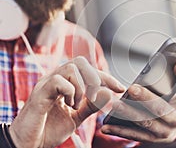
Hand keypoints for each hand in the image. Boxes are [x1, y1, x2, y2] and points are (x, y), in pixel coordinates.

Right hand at [9, 56, 124, 147]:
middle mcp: (56, 78)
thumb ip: (92, 105)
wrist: (29, 144)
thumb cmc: (50, 129)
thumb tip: (109, 93)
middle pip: (80, 61)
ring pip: (71, 67)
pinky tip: (68, 105)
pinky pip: (59, 80)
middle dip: (95, 78)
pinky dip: (70, 91)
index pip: (89, 71)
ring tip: (76, 104)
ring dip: (81, 87)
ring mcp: (46, 83)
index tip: (121, 88)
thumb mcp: (77, 117)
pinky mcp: (39, 93)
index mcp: (65, 82)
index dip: (107, 77)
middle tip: (95, 97)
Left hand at [101, 62, 175, 142]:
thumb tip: (161, 62)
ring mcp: (164, 131)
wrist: (171, 130)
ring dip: (128, 113)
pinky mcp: (152, 140)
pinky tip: (106, 126)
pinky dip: (119, 130)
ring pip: (145, 122)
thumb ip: (169, 80)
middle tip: (132, 88)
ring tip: (115, 104)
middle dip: (146, 98)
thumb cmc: (170, 104)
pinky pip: (134, 135)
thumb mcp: (174, 93)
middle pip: (162, 108)